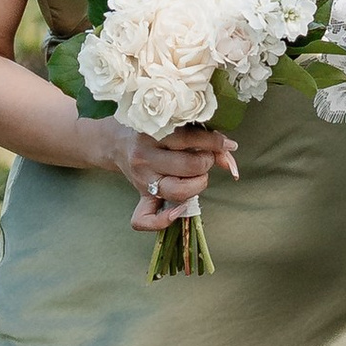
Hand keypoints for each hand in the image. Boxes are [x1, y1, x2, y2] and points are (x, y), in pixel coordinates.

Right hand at [97, 117, 234, 231]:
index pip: (190, 139)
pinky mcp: (140, 196)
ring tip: (198, 175)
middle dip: (206, 162)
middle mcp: (145, 158)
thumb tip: (231, 151)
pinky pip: (144, 219)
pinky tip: (180, 210)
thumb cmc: (151, 129)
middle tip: (205, 157)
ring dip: (198, 185)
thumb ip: (204, 135)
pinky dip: (164, 220)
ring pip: (178, 191)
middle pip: (189, 166)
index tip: (227, 144)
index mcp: (153, 133)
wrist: (114, 141)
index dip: (215, 143)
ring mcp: (142, 180)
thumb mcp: (174, 124)